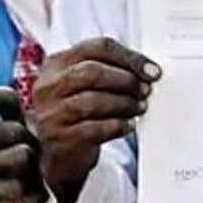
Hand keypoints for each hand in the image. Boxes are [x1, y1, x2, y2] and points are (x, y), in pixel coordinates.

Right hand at [31, 38, 159, 197]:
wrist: (56, 154)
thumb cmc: (76, 112)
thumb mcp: (81, 84)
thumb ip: (106, 70)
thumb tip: (147, 70)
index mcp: (56, 63)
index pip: (97, 48)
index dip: (129, 57)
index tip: (152, 70)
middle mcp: (49, 86)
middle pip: (93, 72)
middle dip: (127, 80)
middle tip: (146, 90)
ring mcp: (51, 113)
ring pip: (93, 101)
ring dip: (124, 103)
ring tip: (139, 107)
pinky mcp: (59, 139)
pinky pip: (94, 129)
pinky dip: (117, 126)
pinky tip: (128, 125)